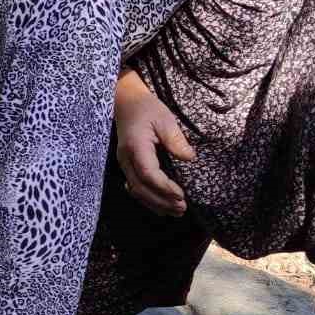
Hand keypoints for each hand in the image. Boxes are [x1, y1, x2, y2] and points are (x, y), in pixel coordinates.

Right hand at [114, 68, 195, 215]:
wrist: (126, 103)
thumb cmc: (146, 108)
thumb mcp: (165, 119)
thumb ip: (176, 140)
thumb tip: (190, 158)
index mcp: (135, 146)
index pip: (148, 173)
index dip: (163, 187)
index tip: (181, 194)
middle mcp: (126, 158)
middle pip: (140, 188)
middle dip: (161, 201)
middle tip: (182, 208)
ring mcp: (124, 164)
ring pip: (137, 192)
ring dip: (156, 204)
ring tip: (176, 211)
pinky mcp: (128, 166)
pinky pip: (135, 188)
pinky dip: (148, 200)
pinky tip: (162, 206)